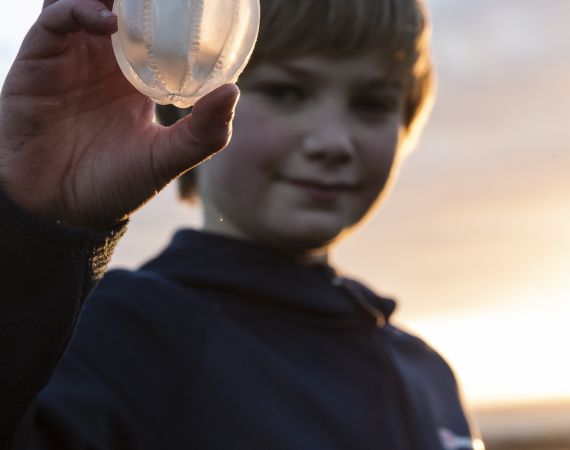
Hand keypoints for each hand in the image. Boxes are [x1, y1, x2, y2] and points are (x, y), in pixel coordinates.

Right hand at [0, 0, 238, 229]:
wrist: (62, 210)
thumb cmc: (115, 185)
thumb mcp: (167, 158)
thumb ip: (204, 132)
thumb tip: (234, 91)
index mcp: (137, 78)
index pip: (155, 28)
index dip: (171, 11)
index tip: (197, 3)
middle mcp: (104, 61)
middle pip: (120, 6)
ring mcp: (71, 57)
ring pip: (86, 2)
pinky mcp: (38, 60)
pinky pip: (56, 19)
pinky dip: (80, 11)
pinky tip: (109, 23)